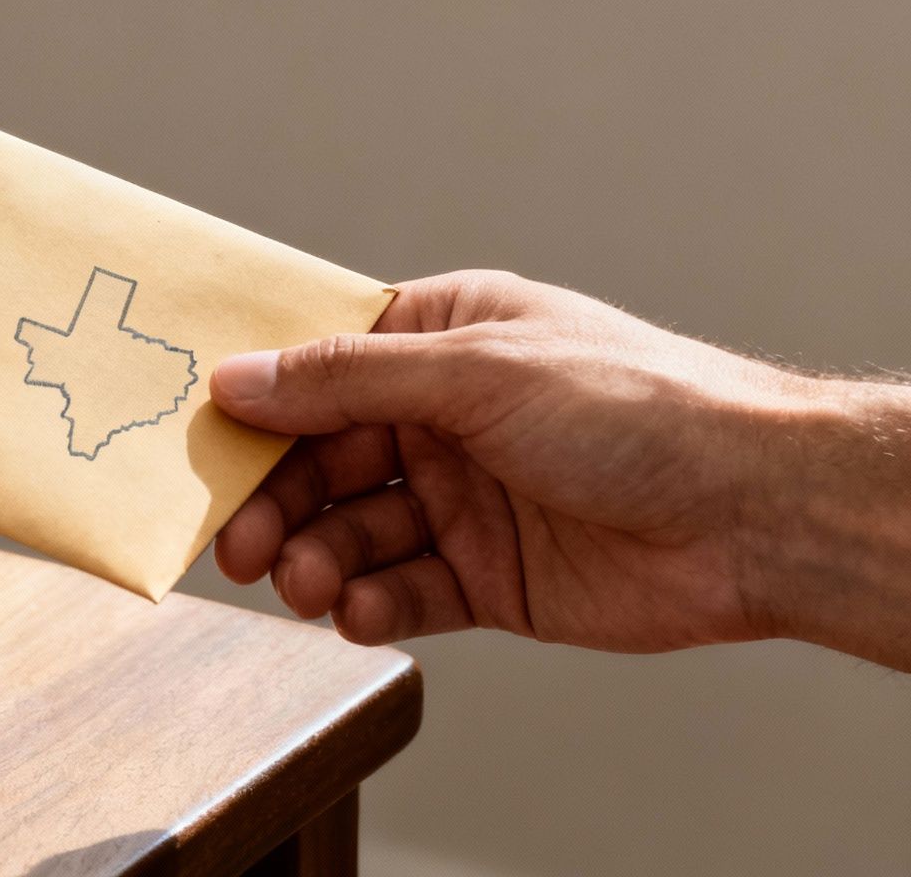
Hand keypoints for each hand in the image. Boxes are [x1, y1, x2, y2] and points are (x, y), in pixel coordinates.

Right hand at [210, 270, 910, 669]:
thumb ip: (349, 380)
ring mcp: (463, 500)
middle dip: (275, 500)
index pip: (320, 365)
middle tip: (238, 542)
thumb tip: (238, 379)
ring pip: (351, 530)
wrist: (753, 514)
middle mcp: (443, 419)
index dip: (257, 401)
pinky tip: (357, 611)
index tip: (198, 436)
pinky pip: (401, 592)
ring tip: (302, 583)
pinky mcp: (485, 578)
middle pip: (320, 458)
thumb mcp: (474, 372)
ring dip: (315, 558)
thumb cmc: (635, 407)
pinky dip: (369, 604)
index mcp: (442, 341)